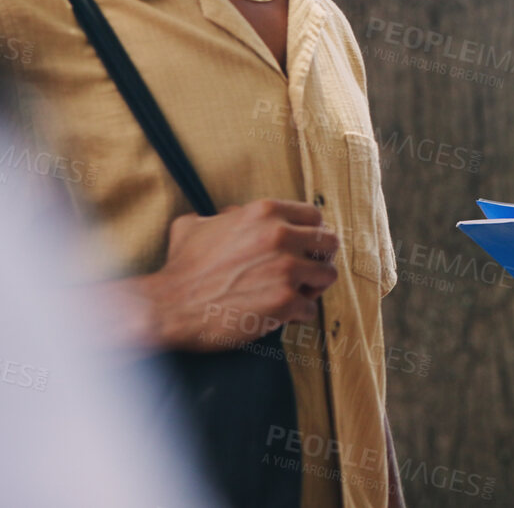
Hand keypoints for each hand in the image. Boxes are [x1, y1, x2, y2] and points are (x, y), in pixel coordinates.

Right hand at [134, 198, 340, 351]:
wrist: (166, 307)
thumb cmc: (180, 268)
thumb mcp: (195, 225)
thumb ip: (223, 215)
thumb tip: (233, 213)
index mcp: (265, 213)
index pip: (315, 217)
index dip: (311, 234)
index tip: (304, 249)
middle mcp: (281, 236)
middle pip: (330, 243)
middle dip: (319, 259)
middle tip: (304, 273)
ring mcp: (286, 270)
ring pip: (328, 276)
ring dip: (314, 287)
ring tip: (295, 295)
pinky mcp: (285, 302)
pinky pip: (311, 308)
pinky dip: (298, 315)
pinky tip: (280, 316)